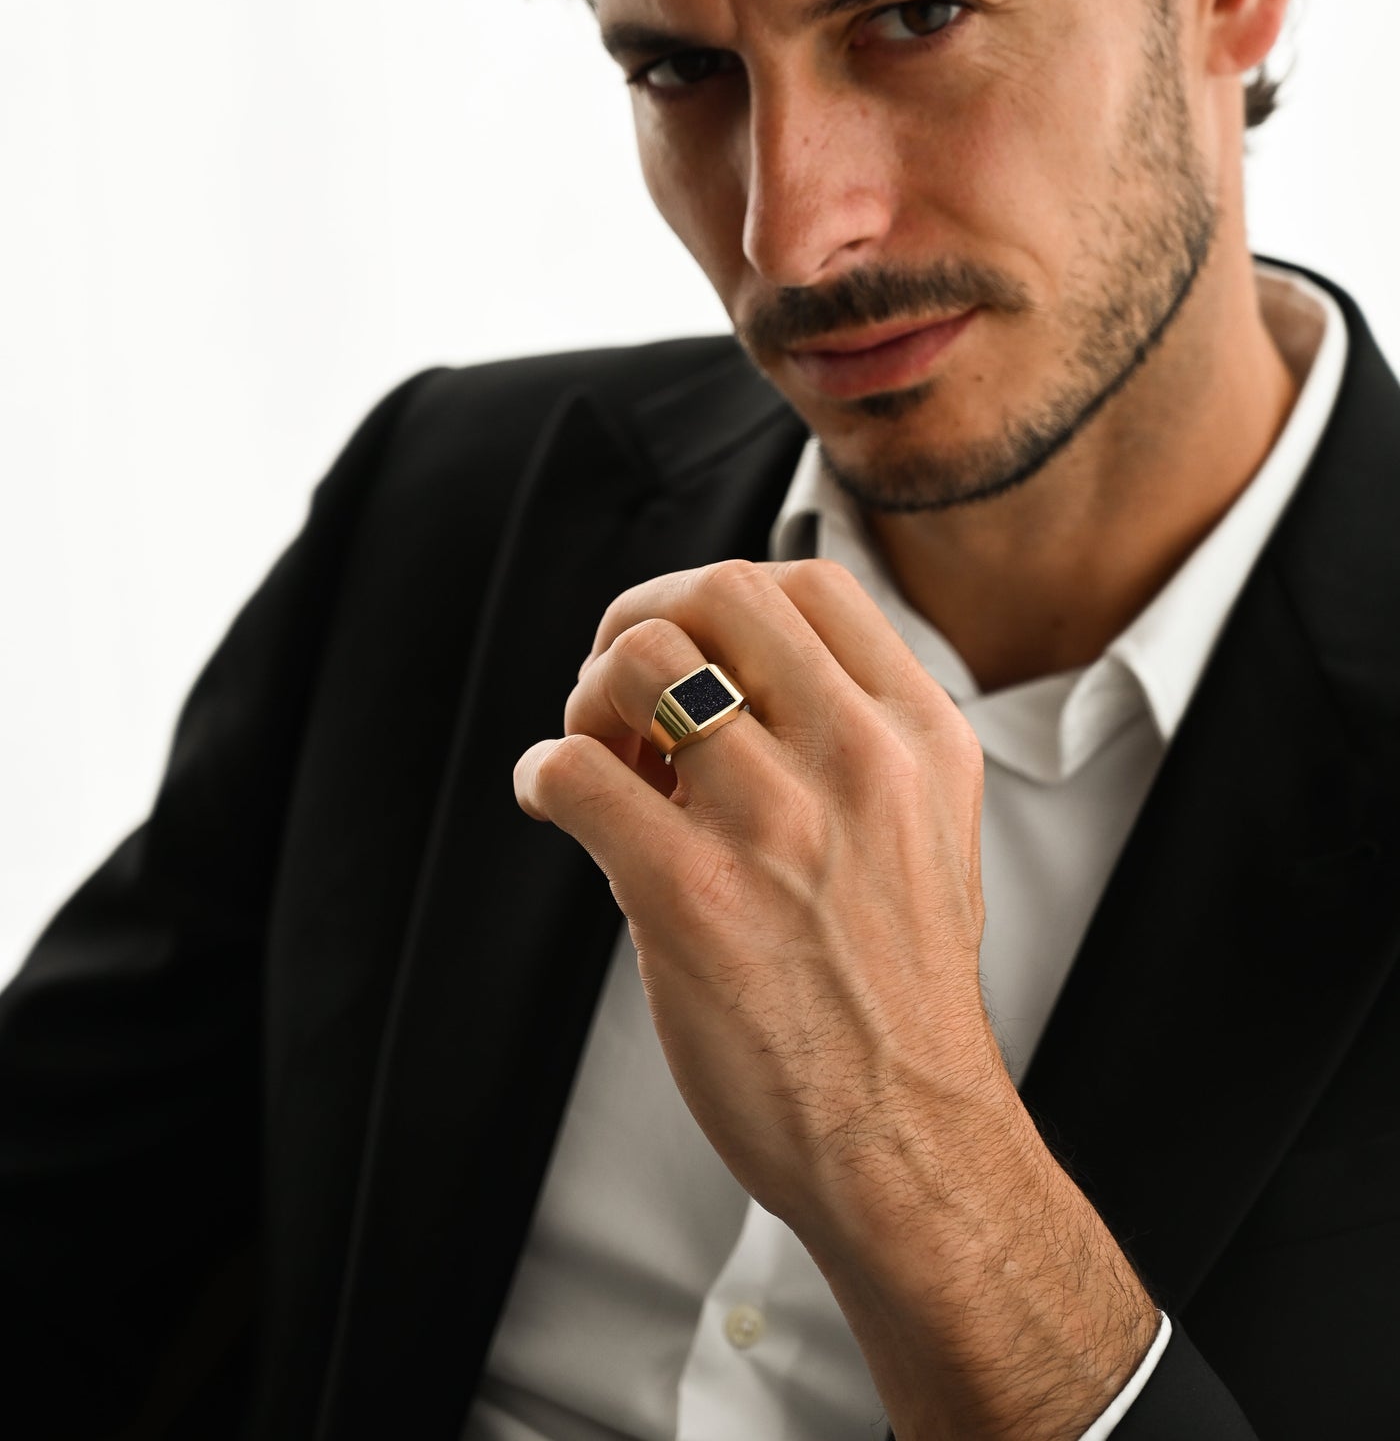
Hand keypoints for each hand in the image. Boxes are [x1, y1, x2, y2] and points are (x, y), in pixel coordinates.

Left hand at [514, 557, 1158, 1439]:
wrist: (909, 1143)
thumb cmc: (900, 993)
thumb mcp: (930, 829)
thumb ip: (859, 739)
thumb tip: (728, 674)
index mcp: (918, 735)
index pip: (806, 582)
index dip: (717, 595)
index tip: (686, 645)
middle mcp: (857, 760)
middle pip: (718, 594)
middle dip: (642, 620)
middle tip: (616, 688)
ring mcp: (777, 825)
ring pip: (643, 663)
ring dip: (589, 695)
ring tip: (593, 753)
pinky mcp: (693, 898)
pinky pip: (576, 773)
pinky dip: (543, 774)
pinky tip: (552, 801)